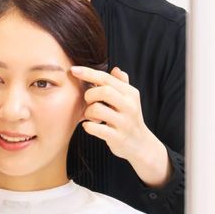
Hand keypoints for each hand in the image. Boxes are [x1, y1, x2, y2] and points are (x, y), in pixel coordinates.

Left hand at [71, 65, 171, 186]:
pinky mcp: (118, 137)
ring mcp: (124, 122)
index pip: (106, 78)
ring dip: (88, 112)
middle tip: (89, 102)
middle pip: (103, 91)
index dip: (88, 73)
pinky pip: (96, 128)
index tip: (73, 70)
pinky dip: (88, 126)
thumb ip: (122, 84)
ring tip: (91, 117)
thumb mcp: (129, 100)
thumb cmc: (129, 119)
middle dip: (89, 95)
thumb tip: (116, 69)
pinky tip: (90, 126)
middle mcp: (129, 106)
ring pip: (97, 109)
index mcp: (130, 94)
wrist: (141, 145)